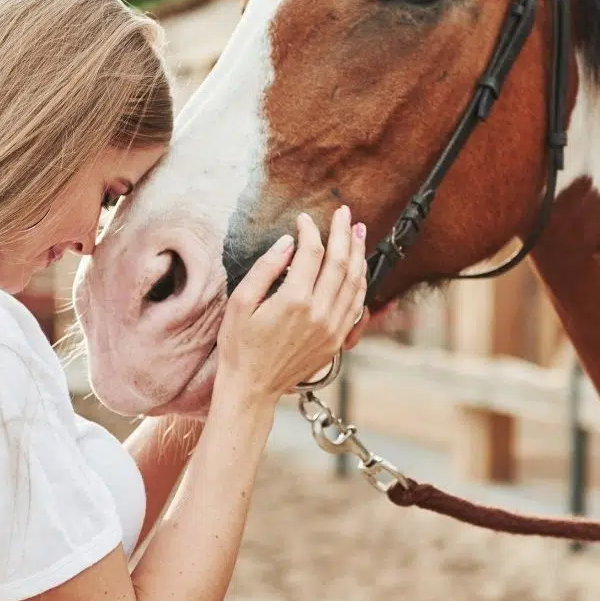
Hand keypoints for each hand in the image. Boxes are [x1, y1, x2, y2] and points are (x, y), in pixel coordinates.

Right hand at [214, 205, 367, 408]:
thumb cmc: (239, 345)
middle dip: (343, 233)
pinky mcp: (336, 340)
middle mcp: (319, 313)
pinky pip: (356, 305)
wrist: (251, 388)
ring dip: (358, 254)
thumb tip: (288, 243)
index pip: (312, 253)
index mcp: (294, 301)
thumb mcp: (241, 303)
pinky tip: (358, 268)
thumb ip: (266, 269)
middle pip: (341, 263)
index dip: (310, 230)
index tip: (304, 218)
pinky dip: (360, 282)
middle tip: (345, 213)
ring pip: (354, 282)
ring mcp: (332, 329)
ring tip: (357, 232)